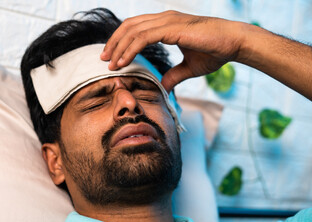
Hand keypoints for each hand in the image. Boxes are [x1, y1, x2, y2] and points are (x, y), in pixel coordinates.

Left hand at [101, 10, 244, 91]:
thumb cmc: (216, 51)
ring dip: (118, 47)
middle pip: (129, 26)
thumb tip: (163, 86)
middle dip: (114, 43)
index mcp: (166, 24)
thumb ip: (174, 75)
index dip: (122, 41)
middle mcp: (164, 19)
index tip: (113, 57)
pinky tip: (123, 62)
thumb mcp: (189, 67)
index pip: (136, 28)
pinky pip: (143, 37)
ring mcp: (167, 21)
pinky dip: (130, 49)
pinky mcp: (172, 28)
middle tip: (104, 59)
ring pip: (133, 30)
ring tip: (110, 63)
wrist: (234, 43)